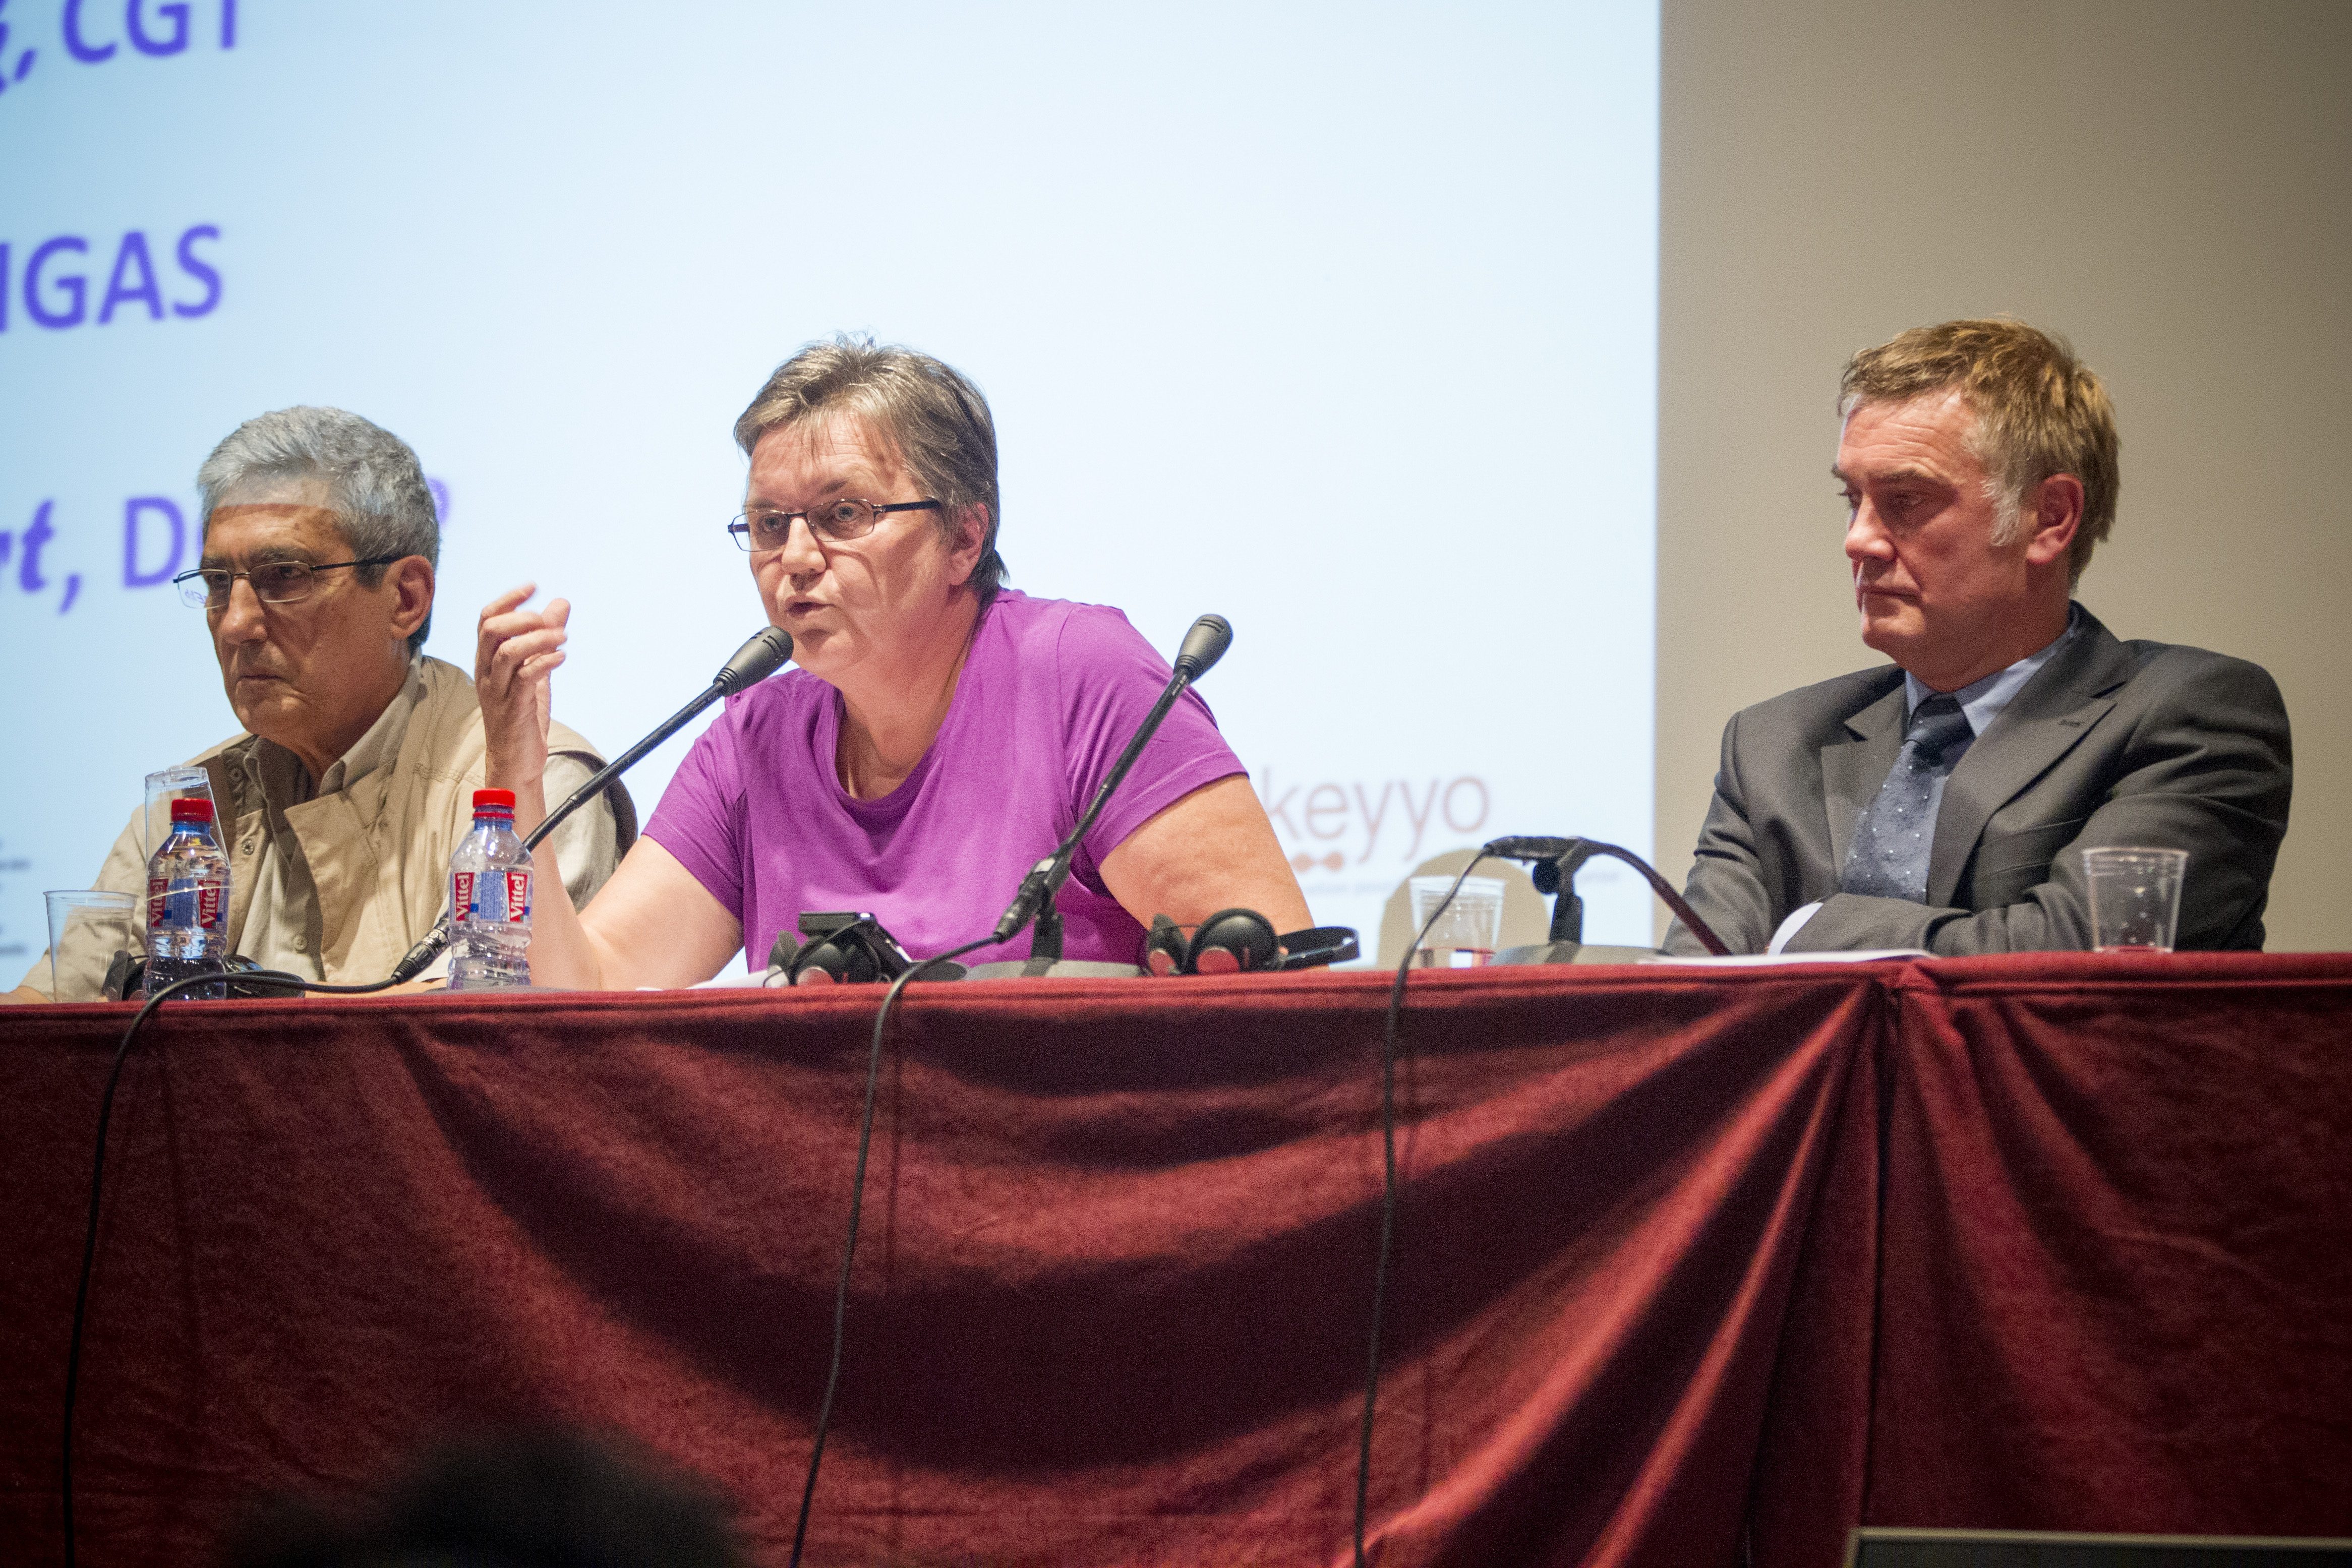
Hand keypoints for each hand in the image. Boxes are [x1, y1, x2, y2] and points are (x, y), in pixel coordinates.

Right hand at [476, 584, 569, 792]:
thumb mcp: (536, 670)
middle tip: (550, 622)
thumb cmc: (522, 714)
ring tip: (563, 638)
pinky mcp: (513, 708)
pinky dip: (545, 662)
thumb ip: (545, 639)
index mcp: (487, 660)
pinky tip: (561, 658)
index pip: (487, 619)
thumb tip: (560, 603)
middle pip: (492, 630)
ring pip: (508, 652)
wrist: (515, 760)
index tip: (533, 586)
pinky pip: (524, 678)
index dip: (508, 599)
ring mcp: (497, 691)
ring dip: (539, 638)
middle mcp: (486, 672)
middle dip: (523, 618)